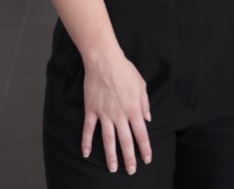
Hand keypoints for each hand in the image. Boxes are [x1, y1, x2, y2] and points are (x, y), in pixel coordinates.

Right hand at [81, 52, 151, 174]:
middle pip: (125, 141)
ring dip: (110, 155)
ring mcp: (104, 114)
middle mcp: (120, 115)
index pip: (141, 134)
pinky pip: (88, 130)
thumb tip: (148, 119)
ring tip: (112, 168)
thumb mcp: (142, 85)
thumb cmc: (125, 70)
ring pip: (108, 140)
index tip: (146, 160)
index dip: (144, 148)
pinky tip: (85, 153)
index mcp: (134, 109)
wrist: (105, 61)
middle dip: (129, 158)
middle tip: (131, 171)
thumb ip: (145, 103)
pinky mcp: (91, 110)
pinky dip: (86, 142)